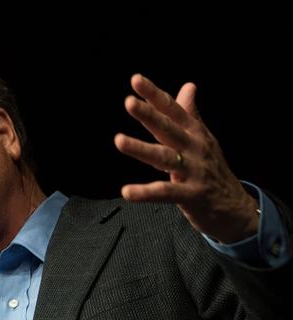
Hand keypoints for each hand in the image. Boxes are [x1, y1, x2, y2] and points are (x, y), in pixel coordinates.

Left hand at [114, 74, 258, 242]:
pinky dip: (146, 192)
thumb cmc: (212, 170)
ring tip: (119, 140)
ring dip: (141, 148)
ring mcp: (194, 171)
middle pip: (168, 128)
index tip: (136, 80)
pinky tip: (127, 191)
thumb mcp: (202, 139)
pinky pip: (166, 192)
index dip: (154, 95)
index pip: (173, 110)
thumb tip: (188, 86)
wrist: (235, 206)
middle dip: (149, 115)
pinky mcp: (191, 195)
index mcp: (195, 133)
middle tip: (129, 102)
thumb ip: (190, 114)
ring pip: (164, 157)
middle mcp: (194, 148)